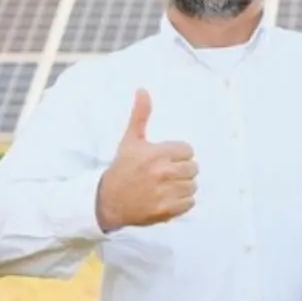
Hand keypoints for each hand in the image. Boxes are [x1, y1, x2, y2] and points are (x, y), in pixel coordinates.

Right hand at [96, 88, 197, 230]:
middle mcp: (162, 172)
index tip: (165, 159)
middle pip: (193, 168)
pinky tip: (168, 198)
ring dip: (183, 186)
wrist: (108, 200)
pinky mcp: (166, 210)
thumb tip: (143, 89)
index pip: (188, 150)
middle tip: (167, 173)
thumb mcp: (130, 140)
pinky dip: (182, 202)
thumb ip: (140, 115)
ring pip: (192, 186)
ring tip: (167, 186)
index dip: (179, 154)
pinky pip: (190, 203)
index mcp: (156, 153)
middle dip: (182, 170)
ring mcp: (164, 192)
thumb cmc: (122, 168)